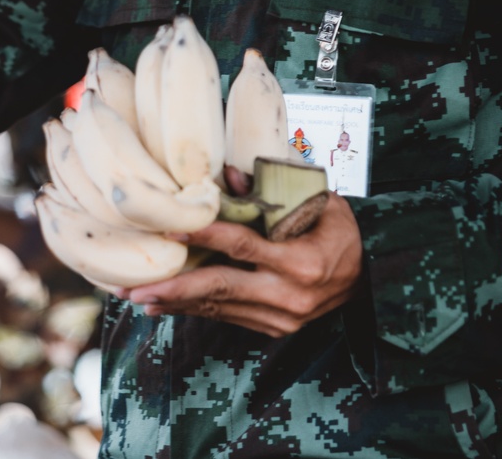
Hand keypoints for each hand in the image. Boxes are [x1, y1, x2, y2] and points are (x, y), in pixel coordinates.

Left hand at [123, 192, 362, 336]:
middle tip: (135, 285)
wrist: (366, 281)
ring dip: (176, 302)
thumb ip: (275, 189)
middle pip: (221, 287)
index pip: (244, 246)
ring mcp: (279, 317)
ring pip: (218, 307)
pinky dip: (194, 310)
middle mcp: (288, 295)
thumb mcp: (320, 202)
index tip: (171, 228)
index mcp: (302, 262)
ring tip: (137, 297)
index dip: (206, 236)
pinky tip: (166, 305)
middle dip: (175, 285)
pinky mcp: (271, 328)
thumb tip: (230, 173)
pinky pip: (226, 317)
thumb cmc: (341, 232)